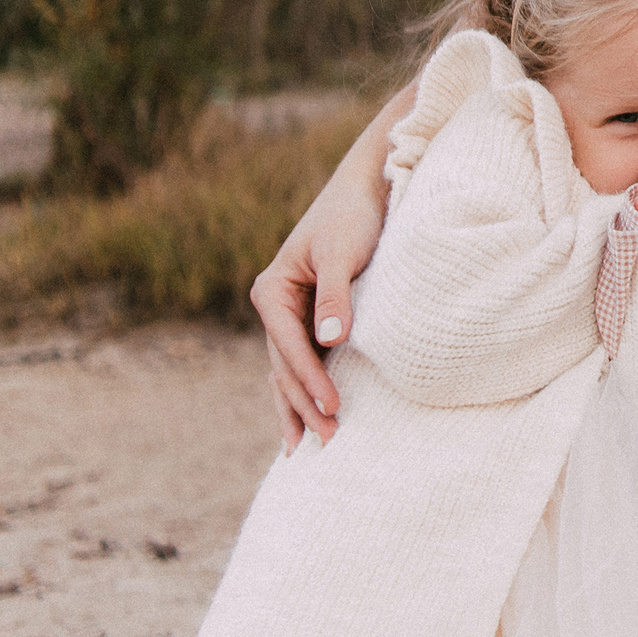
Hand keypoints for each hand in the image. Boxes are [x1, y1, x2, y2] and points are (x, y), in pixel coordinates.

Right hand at [249, 151, 389, 450]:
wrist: (365, 190)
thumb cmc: (353, 217)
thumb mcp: (341, 253)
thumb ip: (334, 295)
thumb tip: (330, 339)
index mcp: (272, 292)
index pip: (289, 348)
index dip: (310, 381)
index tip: (333, 409)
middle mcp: (276, 307)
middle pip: (285, 366)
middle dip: (304, 404)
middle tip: (327, 441)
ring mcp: (291, 315)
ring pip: (290, 370)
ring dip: (299, 405)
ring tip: (306, 447)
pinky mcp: (312, 317)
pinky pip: (305, 360)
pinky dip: (306, 388)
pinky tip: (307, 417)